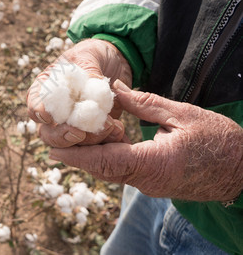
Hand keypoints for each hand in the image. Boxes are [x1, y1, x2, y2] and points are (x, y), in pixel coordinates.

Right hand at [27, 39, 131, 146]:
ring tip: (111, 125)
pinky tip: (118, 130)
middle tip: (78, 133)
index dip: (38, 112)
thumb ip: (88, 71)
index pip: (34, 104)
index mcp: (46, 89)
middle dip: (61, 136)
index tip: (48, 116)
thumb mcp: (89, 55)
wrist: (118, 62)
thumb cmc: (95, 53)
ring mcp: (74, 124)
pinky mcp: (93, 131)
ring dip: (89, 140)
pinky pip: (95, 145)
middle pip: (48, 133)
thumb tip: (91, 88)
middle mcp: (56, 111)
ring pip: (71, 144)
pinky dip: (106, 141)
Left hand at [49, 80, 242, 201]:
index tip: (54, 151)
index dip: (78, 156)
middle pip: (102, 169)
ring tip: (67, 142)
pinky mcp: (151, 182)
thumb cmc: (218, 140)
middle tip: (52, 143)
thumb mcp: (183, 114)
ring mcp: (148, 184)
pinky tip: (97, 144)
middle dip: (76, 157)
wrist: (240, 170)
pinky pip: (121, 172)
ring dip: (88, 158)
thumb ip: (145, 103)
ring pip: (109, 172)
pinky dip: (105, 159)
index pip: (106, 161)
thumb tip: (115, 90)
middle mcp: (146, 180)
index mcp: (154, 163)